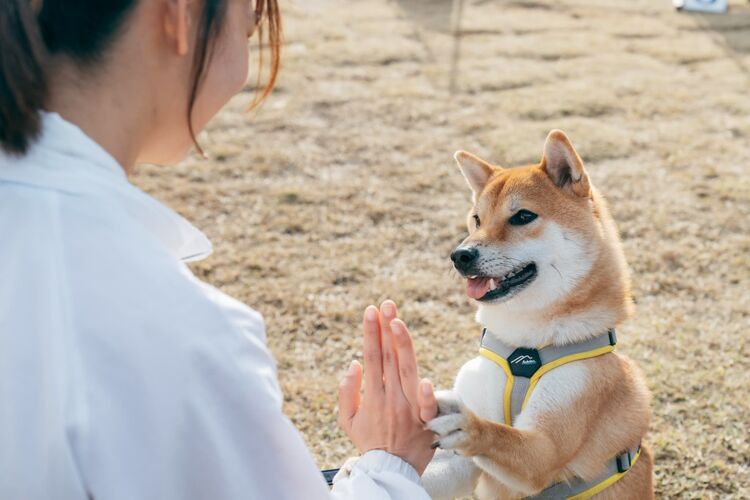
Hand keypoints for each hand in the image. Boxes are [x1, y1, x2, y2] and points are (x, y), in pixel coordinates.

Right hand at [337, 300, 437, 474]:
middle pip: (389, 357)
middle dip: (386, 328)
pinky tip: (424, 379)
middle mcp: (391, 398)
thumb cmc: (369, 442)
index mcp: (372, 396)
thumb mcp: (347, 421)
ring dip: (402, 344)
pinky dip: (426, 394)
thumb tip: (354, 364)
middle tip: (385, 305)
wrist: (390, 470)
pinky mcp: (426, 419)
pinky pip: (427, 406)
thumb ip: (347, 392)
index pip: (371, 357)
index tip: (370, 311)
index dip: (370, 333)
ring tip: (397, 320)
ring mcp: (409, 408)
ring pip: (407, 370)